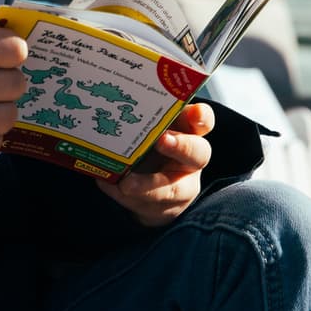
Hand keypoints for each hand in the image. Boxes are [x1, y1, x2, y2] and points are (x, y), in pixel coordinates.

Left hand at [94, 102, 213, 225]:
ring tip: (126, 183)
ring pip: (171, 190)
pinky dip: (123, 196)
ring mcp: (179, 188)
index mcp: (188, 133)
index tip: (194, 114)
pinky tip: (108, 184)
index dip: (201, 117)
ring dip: (147, 186)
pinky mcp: (161, 209)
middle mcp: (190, 161)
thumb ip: (143, 118)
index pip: (203, 121)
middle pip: (197, 154)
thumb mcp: (149, 131)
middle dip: (181, 146)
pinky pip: (145, 206)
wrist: (146, 189)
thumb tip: (119, 100)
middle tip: (162, 140)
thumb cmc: (148, 149)